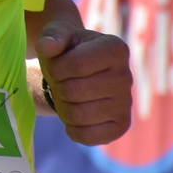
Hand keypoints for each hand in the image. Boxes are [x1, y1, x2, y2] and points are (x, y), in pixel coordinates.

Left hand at [36, 22, 131, 145]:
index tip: (56, 65)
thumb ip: (51, 37)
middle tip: (61, 82)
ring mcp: (126, 103)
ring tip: (67, 96)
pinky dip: (72, 129)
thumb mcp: (57, 35)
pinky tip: (74, 115)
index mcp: (115, 49)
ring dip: (62, 107)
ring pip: (78, 115)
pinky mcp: (121, 126)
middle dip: (58, 88)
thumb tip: (47, 46)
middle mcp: (126, 76)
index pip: (76, 65)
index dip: (55, 68)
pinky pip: (88, 137)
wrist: (75, 70)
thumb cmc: (66, 50)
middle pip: (74, 92)